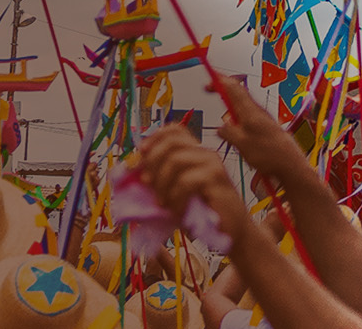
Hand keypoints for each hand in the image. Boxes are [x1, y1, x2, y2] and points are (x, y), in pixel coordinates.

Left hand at [138, 125, 253, 245]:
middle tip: (146, 183)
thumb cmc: (201, 214)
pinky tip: (177, 210)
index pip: (174, 130)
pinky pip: (186, 181)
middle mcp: (205, 153)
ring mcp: (213, 164)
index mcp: (196, 152)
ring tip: (162, 203)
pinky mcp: (217, 178)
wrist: (231, 231)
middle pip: (171, 142)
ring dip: (162, 183)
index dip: (154, 138)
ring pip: (176, 160)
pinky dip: (176, 197)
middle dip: (152, 161)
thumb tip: (130, 169)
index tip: (139, 155)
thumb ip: (157, 179)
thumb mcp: (174, 193)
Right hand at [209, 73, 313, 186]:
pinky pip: (248, 115)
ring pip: (243, 104)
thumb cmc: (269, 156)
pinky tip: (235, 126)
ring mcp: (263, 118)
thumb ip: (229, 133)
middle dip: (223, 89)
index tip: (209, 80)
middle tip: (211, 90)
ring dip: (230, 102)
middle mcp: (257, 111)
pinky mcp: (266, 127)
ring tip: (221, 107)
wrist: (292, 165)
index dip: (219, 81)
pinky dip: (237, 114)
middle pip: (238, 92)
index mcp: (250, 112)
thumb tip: (221, 128)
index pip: (233, 88)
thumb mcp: (242, 145)